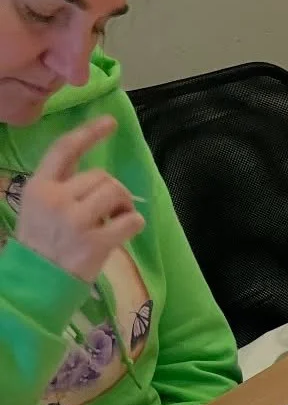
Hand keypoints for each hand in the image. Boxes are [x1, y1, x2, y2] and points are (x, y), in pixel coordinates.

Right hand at [15, 117, 144, 282]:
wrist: (36, 281)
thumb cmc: (41, 243)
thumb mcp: (38, 207)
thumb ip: (61, 188)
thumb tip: (97, 178)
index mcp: (39, 186)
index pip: (65, 150)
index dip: (89, 133)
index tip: (110, 122)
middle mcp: (57, 199)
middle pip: (101, 176)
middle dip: (114, 190)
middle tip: (112, 209)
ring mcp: (77, 221)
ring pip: (117, 192)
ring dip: (125, 204)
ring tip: (116, 219)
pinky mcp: (96, 243)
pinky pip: (131, 221)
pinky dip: (134, 224)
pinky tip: (124, 232)